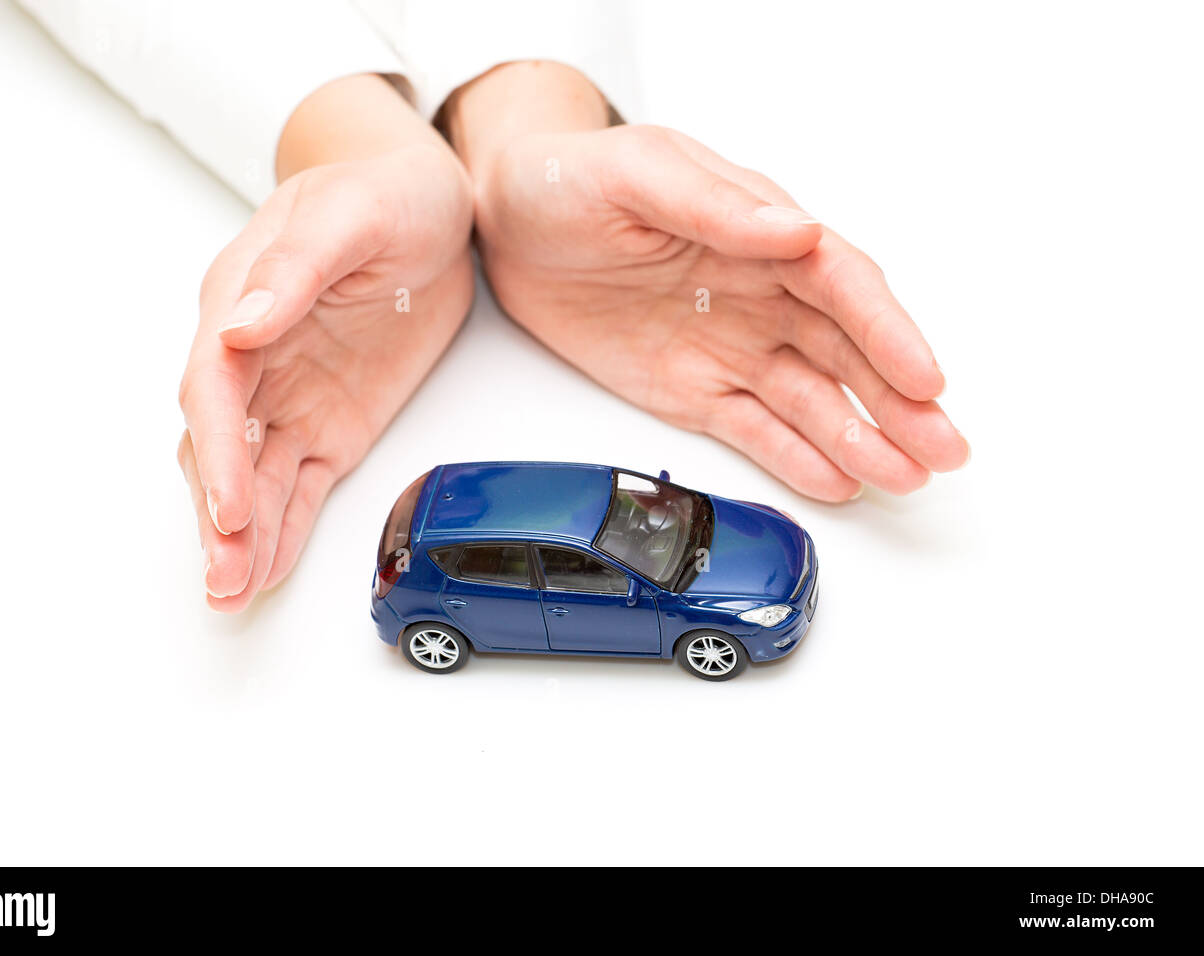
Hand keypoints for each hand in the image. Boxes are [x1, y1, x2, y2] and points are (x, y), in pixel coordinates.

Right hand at [178, 78, 472, 610]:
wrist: (428, 209)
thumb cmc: (384, 193)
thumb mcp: (350, 213)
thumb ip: (294, 268)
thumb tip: (239, 322)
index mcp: (241, 301)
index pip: (213, 385)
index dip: (217, 450)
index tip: (229, 504)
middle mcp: (254, 359)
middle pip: (220, 446)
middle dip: (218, 514)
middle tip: (224, 577)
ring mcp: (290, 397)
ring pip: (252, 477)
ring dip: (241, 537)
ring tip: (232, 594)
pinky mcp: (329, 425)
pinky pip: (298, 483)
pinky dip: (282, 528)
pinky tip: (265, 571)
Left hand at [447, 63, 968, 500]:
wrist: (506, 224)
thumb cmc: (570, 180)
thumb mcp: (637, 174)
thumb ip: (713, 206)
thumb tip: (793, 231)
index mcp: (758, 231)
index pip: (842, 285)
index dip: (888, 333)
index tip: (924, 377)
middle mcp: (759, 293)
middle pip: (845, 352)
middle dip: (898, 401)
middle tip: (945, 448)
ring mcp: (730, 345)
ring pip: (810, 399)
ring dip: (860, 438)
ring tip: (906, 478)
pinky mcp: (692, 390)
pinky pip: (753, 428)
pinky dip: (795, 457)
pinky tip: (839, 481)